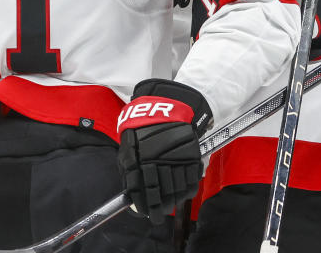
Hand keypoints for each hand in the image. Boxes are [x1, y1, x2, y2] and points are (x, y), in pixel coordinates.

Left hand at [117, 79, 212, 223]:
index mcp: (140, 161)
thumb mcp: (128, 146)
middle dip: (160, 207)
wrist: (168, 105)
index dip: (146, 206)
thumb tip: (130, 194)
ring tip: (171, 206)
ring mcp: (176, 160)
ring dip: (174, 200)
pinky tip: (183, 193)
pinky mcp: (191, 156)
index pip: (143, 192)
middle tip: (160, 214)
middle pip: (161, 194)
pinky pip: (191, 180)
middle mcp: (158, 163)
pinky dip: (187, 190)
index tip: (147, 213)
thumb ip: (129, 171)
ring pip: (177, 190)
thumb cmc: (144, 127)